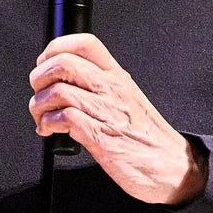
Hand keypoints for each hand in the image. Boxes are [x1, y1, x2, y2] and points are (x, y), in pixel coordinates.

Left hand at [29, 34, 207, 204]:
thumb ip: (100, 86)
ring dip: (40, 105)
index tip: (45, 63)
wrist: (173, 167)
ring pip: (59, 91)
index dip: (56, 48)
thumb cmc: (147, 137)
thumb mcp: (126, 99)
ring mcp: (106, 112)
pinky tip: (50, 130)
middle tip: (39, 93)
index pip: (85, 44)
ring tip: (42, 117)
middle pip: (64, 64)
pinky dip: (48, 124)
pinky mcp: (100, 137)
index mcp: (117, 77)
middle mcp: (111, 89)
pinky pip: (64, 118)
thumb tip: (63, 80)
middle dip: (39, 78)